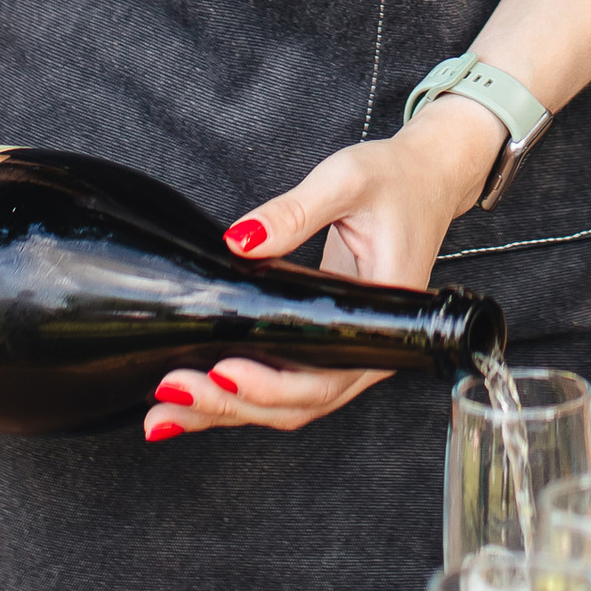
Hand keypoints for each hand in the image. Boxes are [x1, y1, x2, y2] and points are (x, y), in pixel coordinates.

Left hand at [143, 98, 505, 441]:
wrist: (427, 177)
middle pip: (295, 404)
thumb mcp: (346, 182)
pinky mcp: (321, 340)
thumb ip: (295, 212)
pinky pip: (280, 380)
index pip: (324, 379)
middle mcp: (363, 349)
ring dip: (224, 412)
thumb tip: (241, 241)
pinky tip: (192, 396)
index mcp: (380, 320)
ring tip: (163, 414)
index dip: (272, 386)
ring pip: (283, 403)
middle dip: (230, 405)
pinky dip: (236, 395)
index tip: (223, 371)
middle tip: (172, 390)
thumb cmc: (397, 180)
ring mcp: (342, 350)